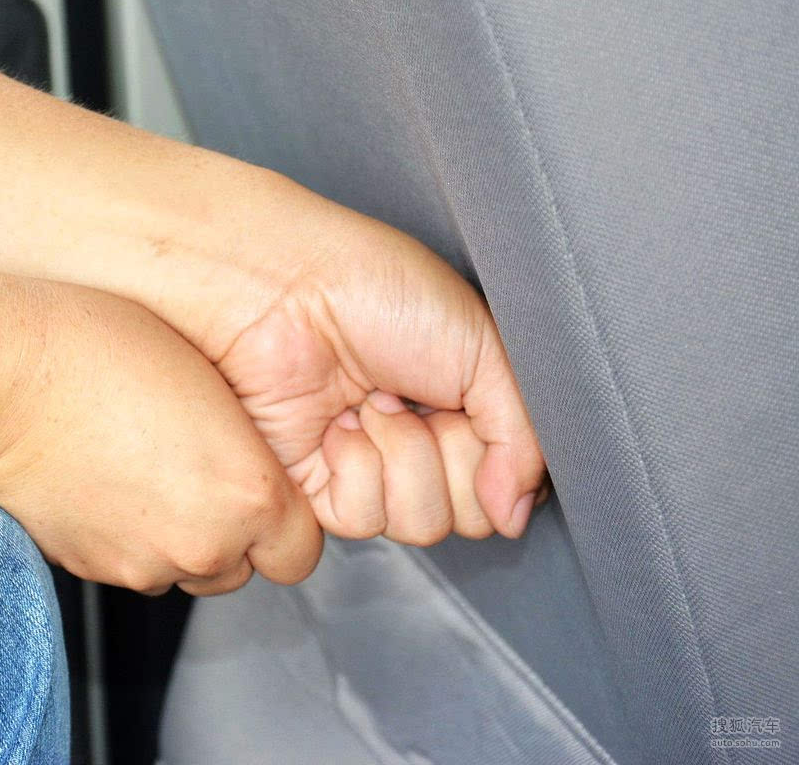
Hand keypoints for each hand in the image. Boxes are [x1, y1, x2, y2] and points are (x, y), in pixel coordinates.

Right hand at [0, 275, 322, 595]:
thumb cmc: (96, 352)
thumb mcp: (207, 379)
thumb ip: (245, 444)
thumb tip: (246, 468)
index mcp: (248, 493)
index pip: (300, 551)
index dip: (283, 521)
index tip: (262, 491)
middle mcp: (202, 543)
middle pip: (244, 566)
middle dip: (232, 530)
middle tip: (197, 470)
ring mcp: (142, 565)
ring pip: (186, 569)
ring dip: (179, 537)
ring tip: (145, 469)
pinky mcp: (90, 571)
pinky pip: (133, 566)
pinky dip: (128, 537)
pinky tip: (106, 481)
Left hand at [188, 177, 547, 543]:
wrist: (289, 287)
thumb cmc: (379, 290)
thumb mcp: (486, 349)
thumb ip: (524, 439)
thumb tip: (516, 515)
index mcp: (465, 409)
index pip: (511, 485)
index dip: (502, 458)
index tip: (473, 408)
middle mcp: (420, 446)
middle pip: (473, 516)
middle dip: (453, 455)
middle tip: (418, 399)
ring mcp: (368, 469)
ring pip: (421, 524)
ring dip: (403, 455)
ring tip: (374, 401)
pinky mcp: (316, 488)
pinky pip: (362, 521)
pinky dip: (356, 468)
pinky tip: (338, 424)